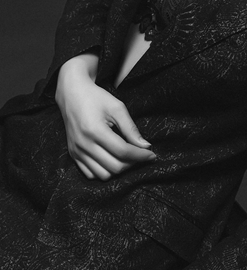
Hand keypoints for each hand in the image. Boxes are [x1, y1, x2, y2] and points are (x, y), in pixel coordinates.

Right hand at [56, 53, 155, 179]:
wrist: (72, 94)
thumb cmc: (96, 98)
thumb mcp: (117, 108)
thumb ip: (131, 129)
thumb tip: (146, 146)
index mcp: (95, 130)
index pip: (123, 151)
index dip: (141, 156)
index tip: (152, 155)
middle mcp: (83, 144)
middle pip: (115, 166)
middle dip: (132, 163)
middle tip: (140, 154)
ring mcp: (77, 151)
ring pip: (104, 175)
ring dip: (119, 169)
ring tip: (126, 157)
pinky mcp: (73, 155)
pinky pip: (91, 174)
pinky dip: (104, 171)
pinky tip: (112, 159)